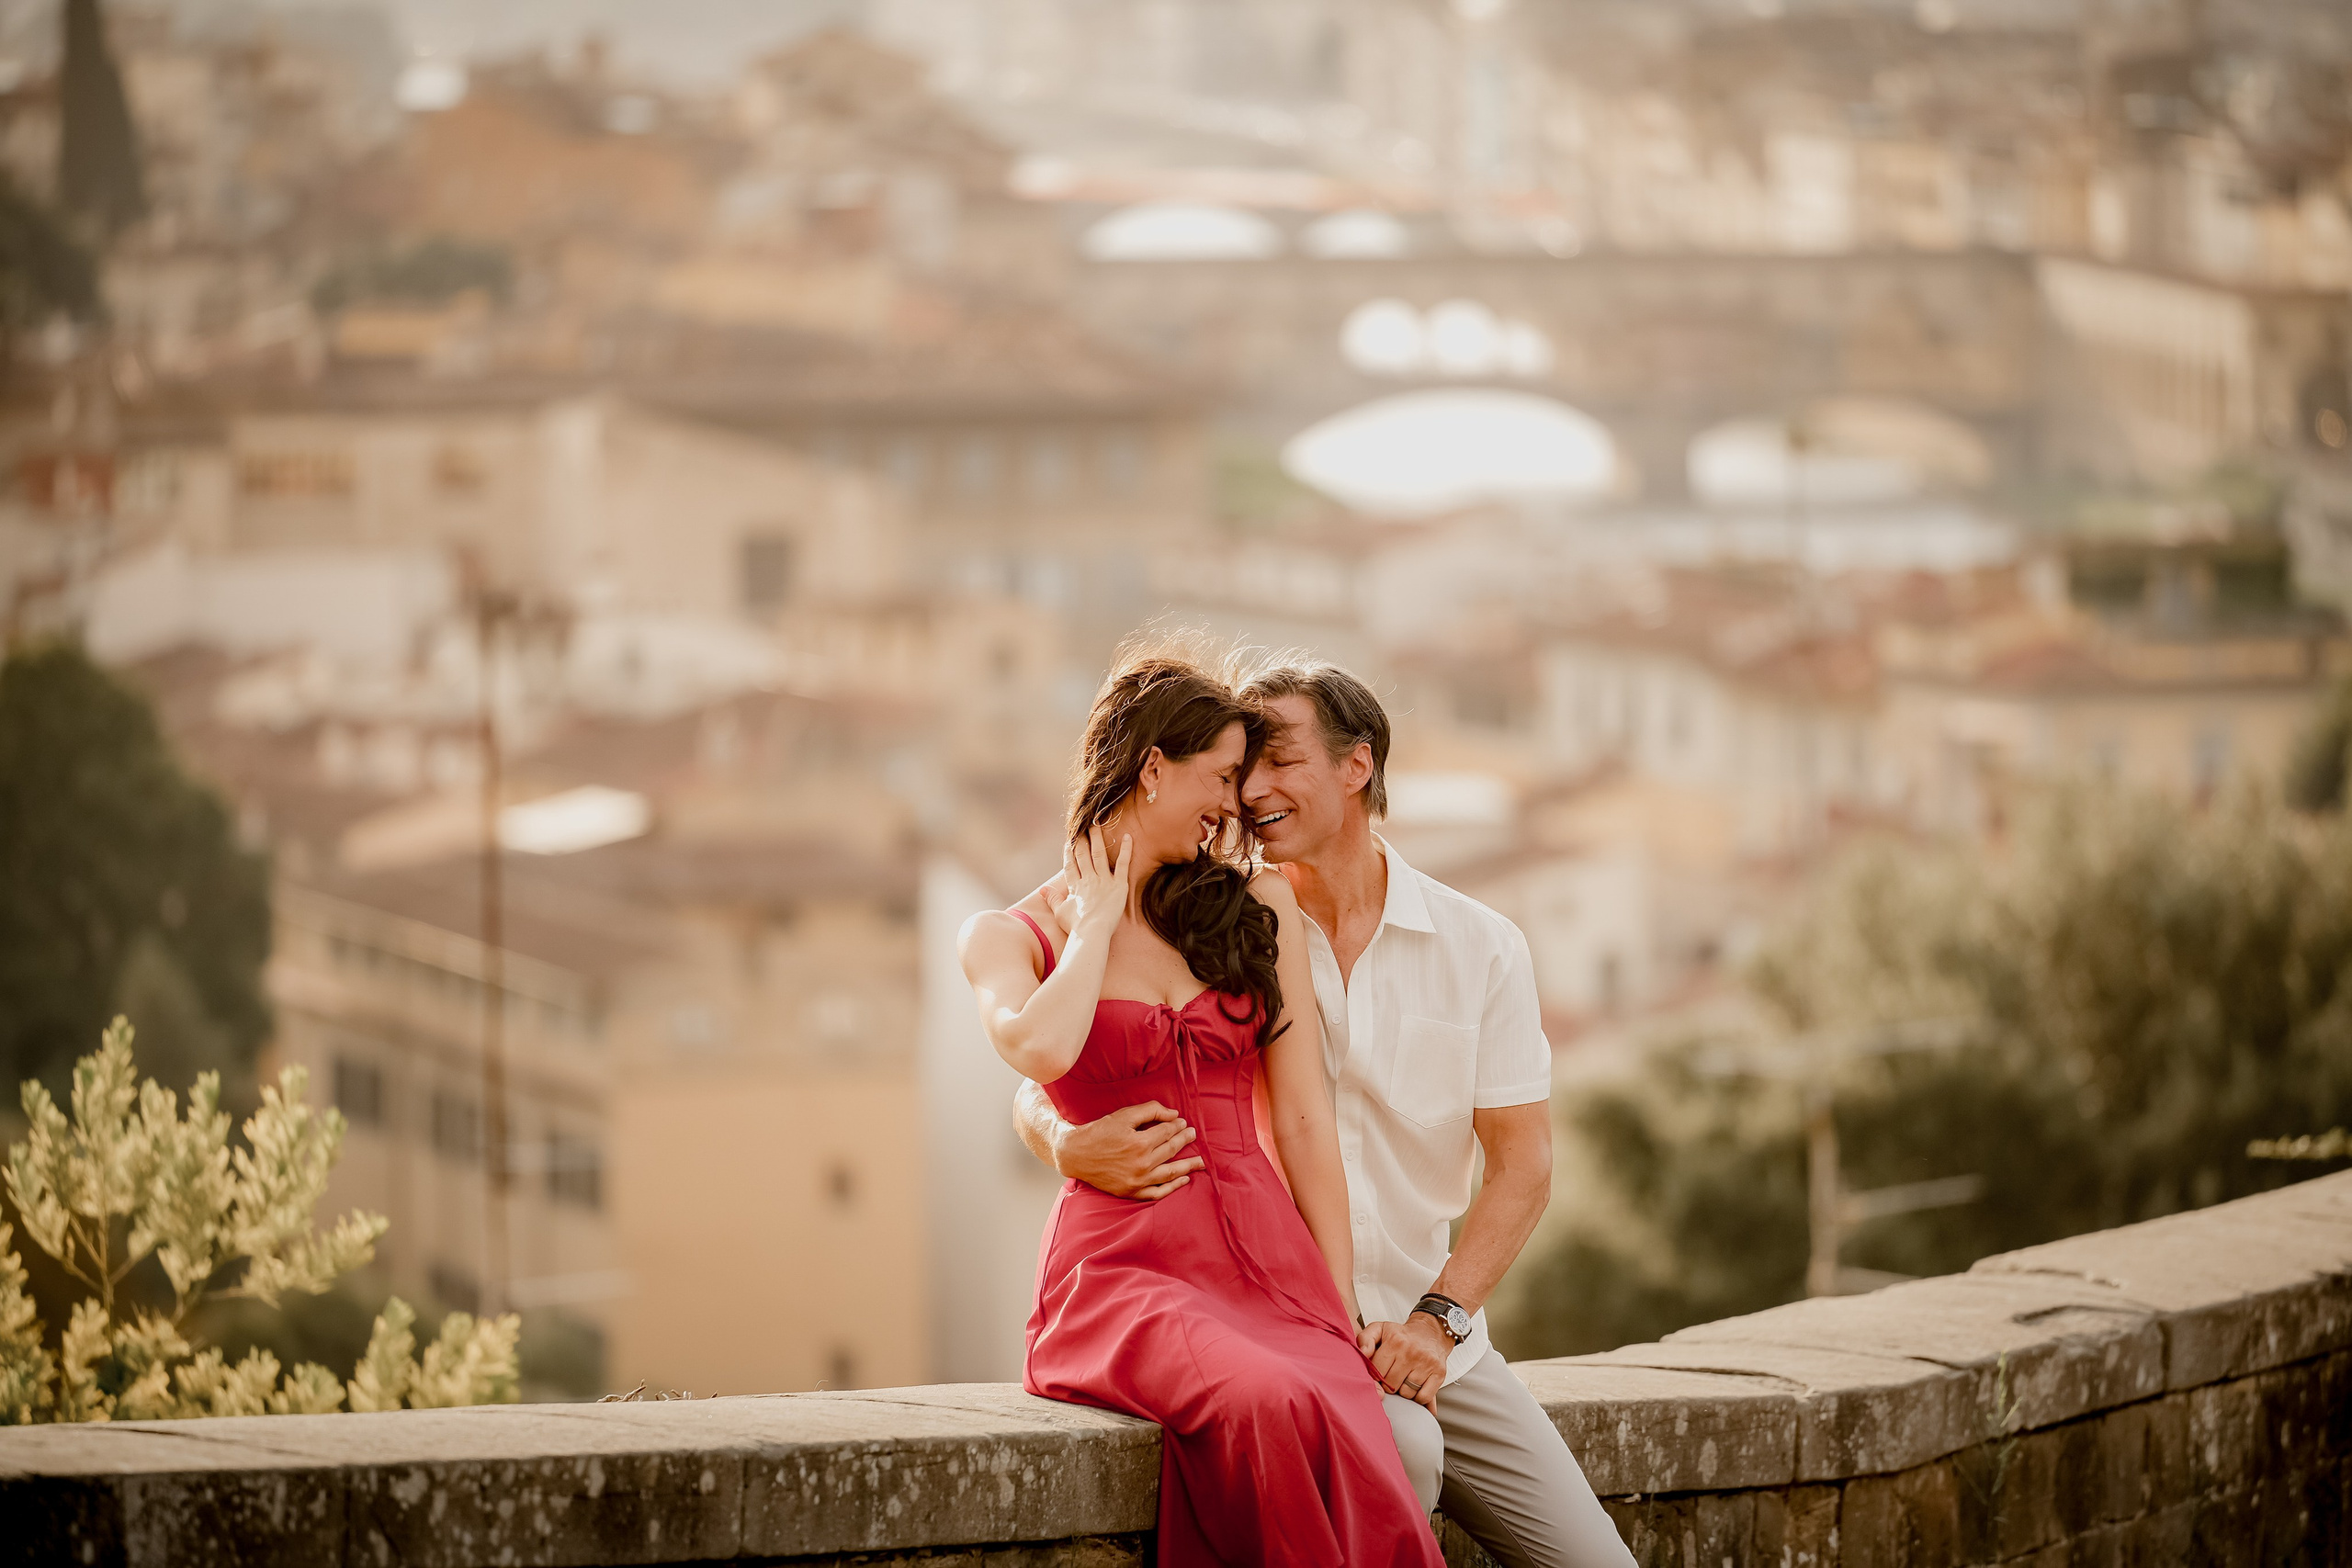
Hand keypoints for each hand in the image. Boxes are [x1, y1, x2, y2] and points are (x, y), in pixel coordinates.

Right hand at [1048, 827, 1130, 938]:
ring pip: (1100, 854)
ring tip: (1098, 824)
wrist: (1092, 933)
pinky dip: (1126, 850)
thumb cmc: (1076, 926)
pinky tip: (1127, 837)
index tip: (1069, 841)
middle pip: (1083, 854)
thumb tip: (1041, 890)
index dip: (1069, 852)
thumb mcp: (1060, 912)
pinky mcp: (1119, 885)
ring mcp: (1104, 880)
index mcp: (1075, 885)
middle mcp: (1088, 879)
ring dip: (1098, 838)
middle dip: (1082, 838)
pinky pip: (1123, 864)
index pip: (1070, 864)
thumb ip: (1052, 899)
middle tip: (1083, 824)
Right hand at [1054, 1101, 1203, 1198]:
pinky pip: (1157, 1192)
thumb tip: (1174, 1115)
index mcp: (1140, 1143)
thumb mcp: (1123, 1115)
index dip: (1177, 1125)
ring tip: (1202, 1161)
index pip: (1167, 1132)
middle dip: (1185, 1140)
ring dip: (1189, 1166)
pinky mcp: (1131, 1192)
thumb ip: (1150, 1111)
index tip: (1182, 1122)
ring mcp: (1137, 1181)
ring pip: (1170, 1173)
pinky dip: (1172, 1187)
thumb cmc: (1099, 1132)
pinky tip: (1184, 1179)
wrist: (1075, 1154)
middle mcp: (1141, 1164)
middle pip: (1171, 1150)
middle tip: (1193, 1135)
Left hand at [1357, 1317, 1448, 1409]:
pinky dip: (1418, 1397)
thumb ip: (1364, 1339)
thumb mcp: (1380, 1329)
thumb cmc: (1402, 1335)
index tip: (1378, 1374)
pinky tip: (1416, 1385)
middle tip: (1391, 1376)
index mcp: (1395, 1341)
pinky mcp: (1439, 1373)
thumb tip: (1362, 1353)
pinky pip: (1423, 1397)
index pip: (1377, 1372)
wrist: (1430, 1332)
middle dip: (1388, 1385)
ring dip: (1403, 1391)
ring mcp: (1426, 1363)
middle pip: (1391, 1385)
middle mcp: (1411, 1352)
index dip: (1375, 1377)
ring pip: (1406, 1393)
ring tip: (1404, 1378)